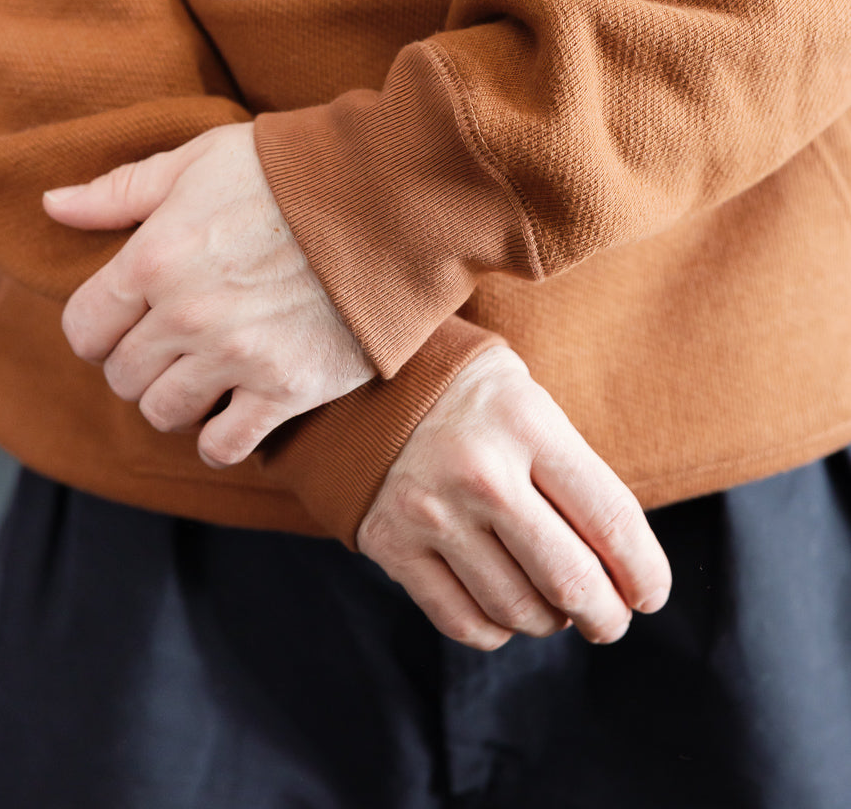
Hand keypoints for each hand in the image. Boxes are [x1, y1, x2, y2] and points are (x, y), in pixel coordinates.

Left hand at [42, 122, 374, 464]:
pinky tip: (235, 410)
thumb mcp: (197, 160)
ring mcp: (235, 356)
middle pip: (123, 376)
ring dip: (177, 400)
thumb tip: (51, 207)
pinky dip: (221, 437)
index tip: (125, 322)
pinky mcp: (286, 388)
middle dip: (140, 362)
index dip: (98, 329)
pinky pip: (225, 445)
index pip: (84, 328)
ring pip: (164, 414)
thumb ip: (120, 191)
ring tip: (204, 374)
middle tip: (173, 344)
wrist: (387, 197)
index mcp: (154, 257)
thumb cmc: (290, 170)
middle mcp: (185, 314)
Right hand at [357, 345, 670, 649]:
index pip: (611, 518)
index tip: (650, 594)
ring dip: (550, 623)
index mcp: (527, 423)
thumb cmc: (468, 395)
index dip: (644, 572)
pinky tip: (506, 611)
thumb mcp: (528, 401)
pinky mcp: (391, 544)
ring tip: (555, 609)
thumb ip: (571, 470)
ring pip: (518, 609)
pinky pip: (462, 620)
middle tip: (610, 620)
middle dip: (605, 616)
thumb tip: (622, 561)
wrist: (360, 380)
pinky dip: (496, 631)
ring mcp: (432, 512)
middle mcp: (481, 470)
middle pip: (569, 578)